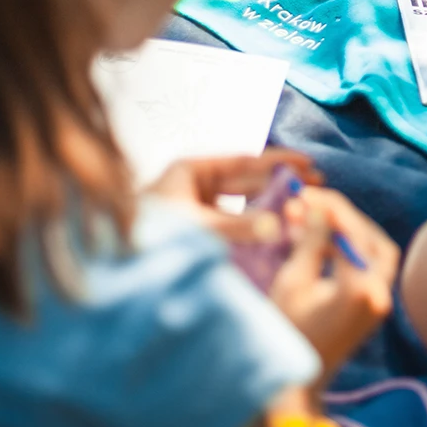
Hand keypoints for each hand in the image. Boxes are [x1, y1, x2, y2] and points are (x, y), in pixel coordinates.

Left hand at [147, 148, 321, 243]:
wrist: (112, 267)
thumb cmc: (147, 239)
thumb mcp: (198, 229)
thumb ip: (239, 226)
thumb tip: (277, 224)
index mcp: (190, 169)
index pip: (245, 160)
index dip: (278, 162)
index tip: (308, 163)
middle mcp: (192, 184)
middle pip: (246, 179)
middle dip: (280, 182)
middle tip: (315, 184)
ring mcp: (194, 207)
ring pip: (241, 201)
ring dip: (269, 203)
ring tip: (300, 205)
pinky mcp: (195, 231)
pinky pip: (231, 222)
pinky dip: (252, 224)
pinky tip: (274, 228)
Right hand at [271, 187, 399, 378]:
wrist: (296, 385)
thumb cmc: (287, 332)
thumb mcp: (293, 280)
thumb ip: (311, 239)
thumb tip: (317, 205)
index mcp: (359, 288)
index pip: (352, 232)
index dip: (331, 208)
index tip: (308, 193)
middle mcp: (380, 294)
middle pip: (372, 239)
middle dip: (344, 217)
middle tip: (315, 203)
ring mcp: (381, 303)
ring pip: (377, 251)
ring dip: (350, 231)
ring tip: (317, 219)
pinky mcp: (374, 308)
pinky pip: (371, 267)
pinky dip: (352, 249)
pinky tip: (324, 242)